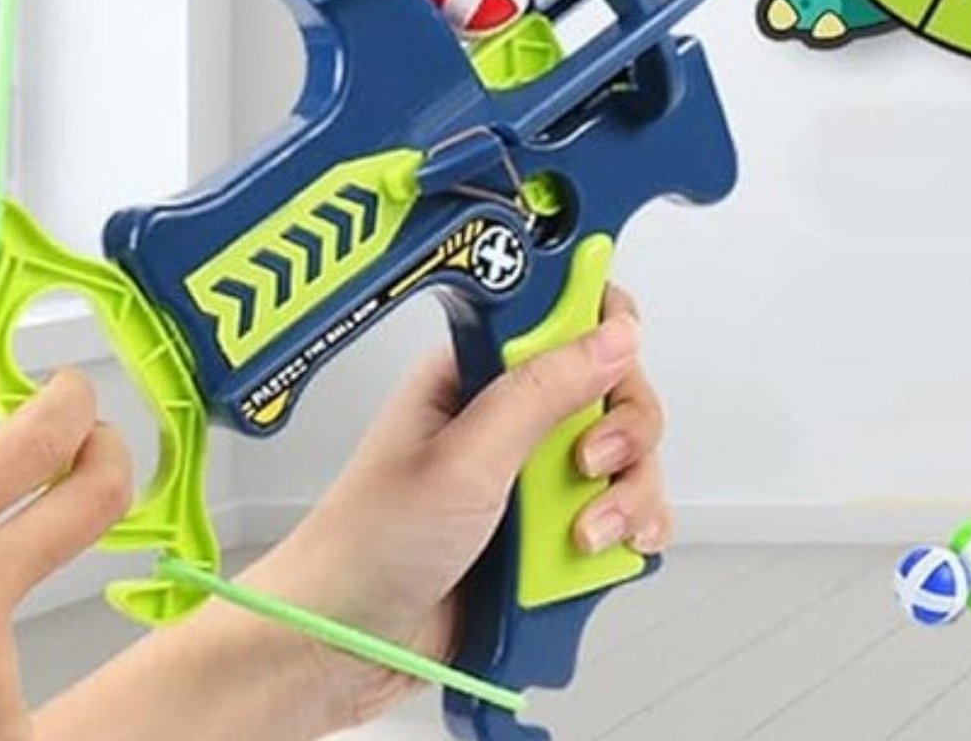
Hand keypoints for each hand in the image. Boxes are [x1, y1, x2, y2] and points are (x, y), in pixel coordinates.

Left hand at [239, 286, 662, 730]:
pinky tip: (600, 553)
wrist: (344, 651)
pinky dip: (626, 536)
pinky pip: (620, 516)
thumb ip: (540, 392)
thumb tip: (611, 335)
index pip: (567, 318)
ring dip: (623, 497)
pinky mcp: (551, 531)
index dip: (605, 332)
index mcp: (480, 373)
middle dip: (621, 433)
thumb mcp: (462, 461)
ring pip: (626, 458)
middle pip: (614, 390)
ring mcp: (535, 476)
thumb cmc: (367, 546)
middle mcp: (513, 417)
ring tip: (581, 535)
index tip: (620, 362)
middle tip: (587, 465)